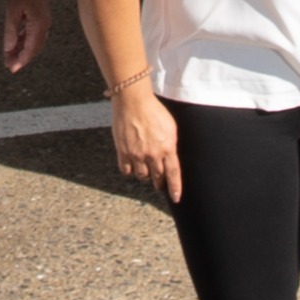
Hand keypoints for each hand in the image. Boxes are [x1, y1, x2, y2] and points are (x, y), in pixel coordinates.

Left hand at [0, 0, 50, 74]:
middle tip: (9, 65)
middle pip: (34, 48)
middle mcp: (45, 25)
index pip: (30, 50)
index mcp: (38, 25)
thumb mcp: (12, 10)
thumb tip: (10, 48)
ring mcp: (44, 20)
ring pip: (34, 41)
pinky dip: (25, 40)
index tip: (11, 69)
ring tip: (10, 55)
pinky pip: (34, 33)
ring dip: (22, 49)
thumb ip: (11, 31)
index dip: (21, 61)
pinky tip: (16, 42)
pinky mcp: (41, 15)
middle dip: (21, 58)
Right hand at [108, 87, 182, 201]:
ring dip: (145, 174)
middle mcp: (153, 154)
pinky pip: (126, 170)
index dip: (175, 188)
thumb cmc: (153, 110)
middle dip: (159, 181)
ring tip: (145, 168)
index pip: (174, 174)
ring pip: (142, 176)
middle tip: (159, 182)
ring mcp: (137, 154)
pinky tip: (132, 165)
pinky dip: (130, 170)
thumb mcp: (171, 126)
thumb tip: (171, 155)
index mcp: (167, 148)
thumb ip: (171, 143)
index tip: (176, 198)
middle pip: (157, 177)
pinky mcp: (123, 152)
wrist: (133, 101)